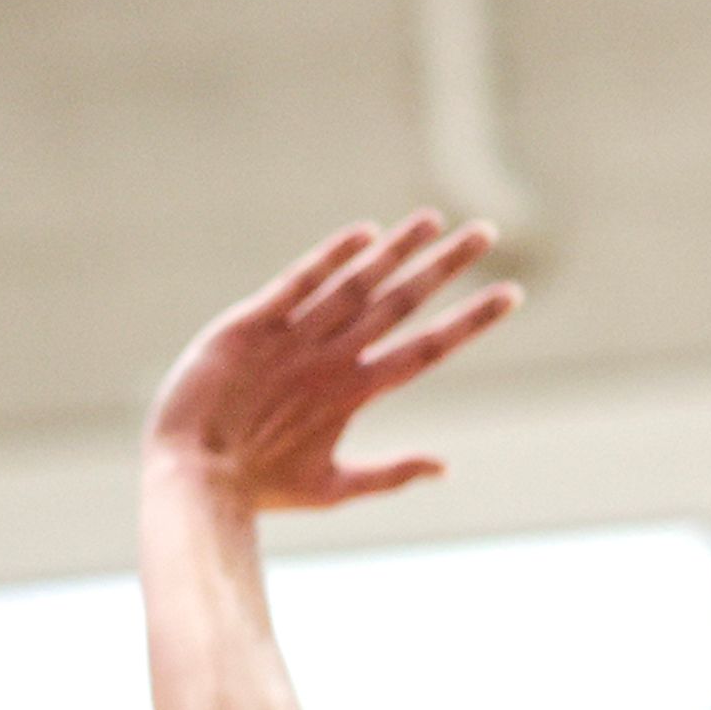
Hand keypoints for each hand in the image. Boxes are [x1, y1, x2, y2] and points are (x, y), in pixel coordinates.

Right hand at [143, 213, 514, 512]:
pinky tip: (365, 237)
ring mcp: (296, 337)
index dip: (468, 320)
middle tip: (487, 232)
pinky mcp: (255, 324)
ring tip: (437, 221)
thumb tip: (445, 467)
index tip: (513, 295)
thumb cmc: (258, 488)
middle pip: (400, 303)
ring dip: (396, 252)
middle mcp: (331, 355)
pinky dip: (330, 260)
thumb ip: (388, 474)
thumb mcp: (332, 486)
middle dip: (443, 268)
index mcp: (353, 390)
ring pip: (358, 284)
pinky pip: (300, 284)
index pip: (426, 346)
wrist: (197, 479)